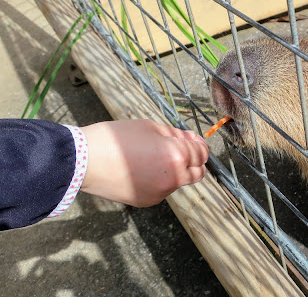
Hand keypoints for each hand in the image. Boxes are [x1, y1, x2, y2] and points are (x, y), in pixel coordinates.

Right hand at [80, 119, 208, 206]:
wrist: (84, 161)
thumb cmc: (115, 139)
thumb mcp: (150, 127)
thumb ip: (176, 135)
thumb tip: (191, 140)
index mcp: (177, 156)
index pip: (202, 154)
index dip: (200, 146)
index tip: (194, 141)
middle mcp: (174, 178)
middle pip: (198, 173)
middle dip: (194, 162)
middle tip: (181, 150)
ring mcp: (161, 192)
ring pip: (179, 181)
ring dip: (176, 171)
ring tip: (152, 157)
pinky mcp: (148, 201)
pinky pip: (162, 189)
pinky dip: (159, 180)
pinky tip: (141, 169)